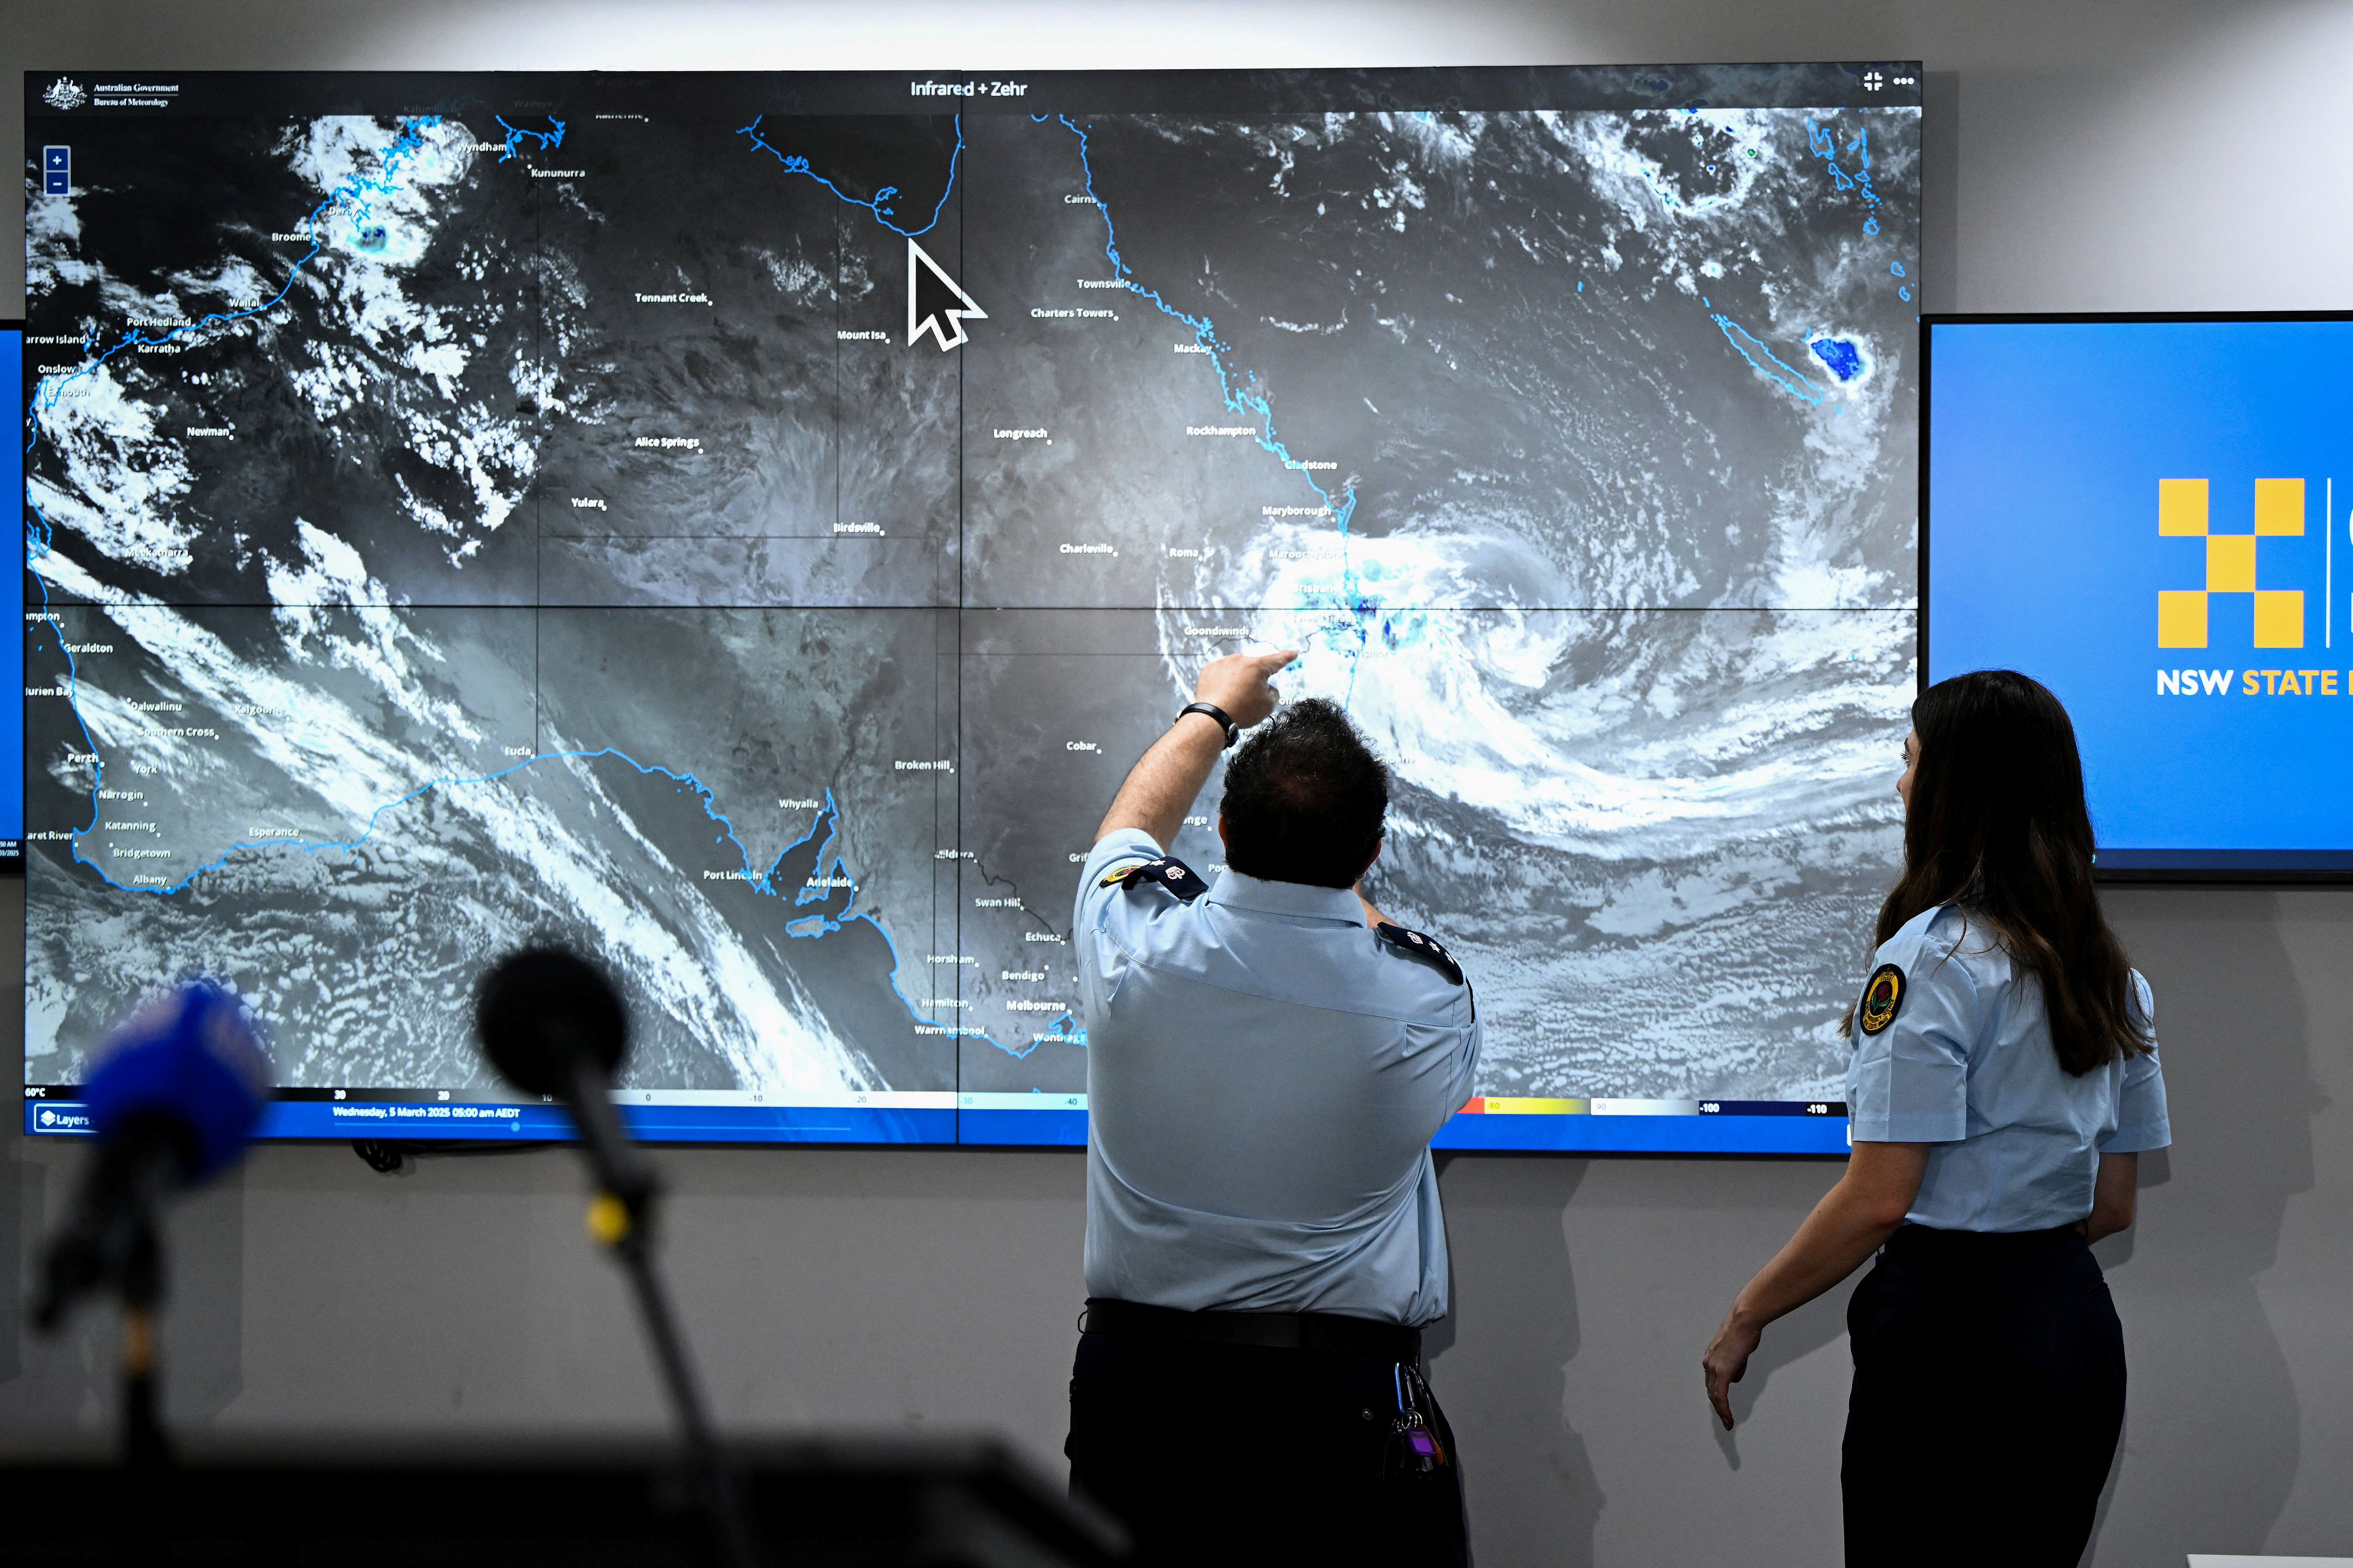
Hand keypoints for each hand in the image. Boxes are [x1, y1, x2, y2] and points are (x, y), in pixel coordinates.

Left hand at [1194, 649, 1296, 730]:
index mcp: (1257, 666)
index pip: (1276, 660)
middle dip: (1254, 680)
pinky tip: (1222, 694)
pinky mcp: (1208, 669)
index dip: (1286, 657)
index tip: (1293, 654)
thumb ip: (1273, 692)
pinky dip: (1223, 682)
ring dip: (1238, 680)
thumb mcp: (1268, 705)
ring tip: (1232, 698)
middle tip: (1248, 698)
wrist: (1212, 718)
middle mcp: (1239, 660)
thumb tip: (1266, 687)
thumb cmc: (1241, 712)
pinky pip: (1221, 673)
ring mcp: (1222, 663)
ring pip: (1236, 670)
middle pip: (1253, 668)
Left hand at [1701, 1306, 1761, 1429]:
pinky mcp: (1722, 1372)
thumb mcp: (1738, 1351)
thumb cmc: (1744, 1331)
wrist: (1744, 1320)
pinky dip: (1724, 1410)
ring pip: (1714, 1396)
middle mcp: (1708, 1363)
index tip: (1722, 1406)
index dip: (1716, 1394)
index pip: (1711, 1381)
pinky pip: (1720, 1396)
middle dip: (1717, 1406)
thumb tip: (1734, 1378)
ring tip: (1728, 1423)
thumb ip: (1735, 1366)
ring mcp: (1714, 1368)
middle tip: (1725, 1419)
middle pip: (1711, 1390)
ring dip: (1721, 1411)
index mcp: (1711, 1357)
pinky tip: (1728, 1419)